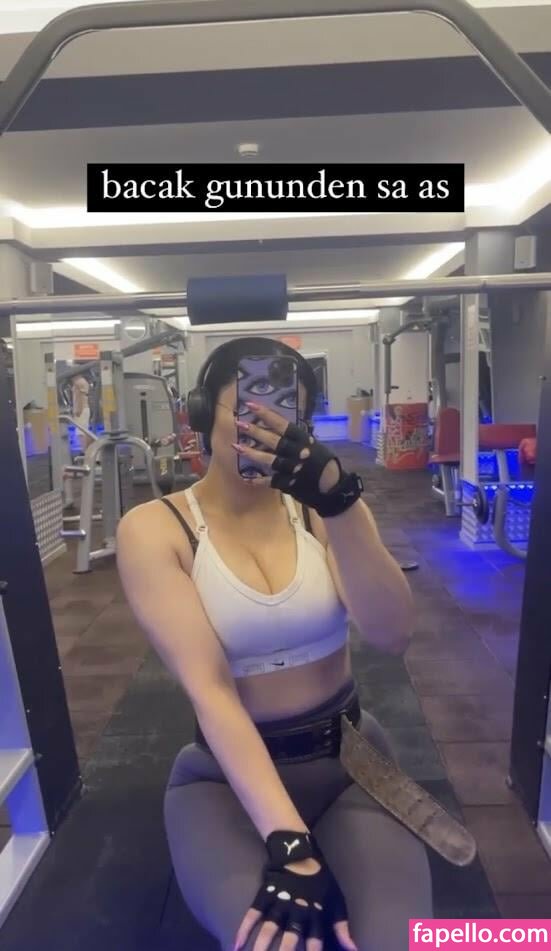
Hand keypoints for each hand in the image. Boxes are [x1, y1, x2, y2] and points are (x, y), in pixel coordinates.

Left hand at [232, 401, 340, 496]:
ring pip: (269, 460)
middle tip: (239, 424)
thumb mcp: (312, 444)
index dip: (266, 414)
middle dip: (256, 432)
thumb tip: (276, 425)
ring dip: (252, 453)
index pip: (283, 424)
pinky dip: (258, 480)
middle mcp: (297, 453)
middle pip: (274, 441)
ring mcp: (292, 469)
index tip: (251, 405)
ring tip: (236, 446)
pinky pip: (270, 481)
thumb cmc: (321, 462)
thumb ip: (295, 437)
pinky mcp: (288, 484)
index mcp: (304, 440)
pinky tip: (246, 477)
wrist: (332, 487)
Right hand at [233, 855, 358, 950]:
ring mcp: (279, 903)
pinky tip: (236, 945)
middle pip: (290, 940)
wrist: (299, 852)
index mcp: (315, 915)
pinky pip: (253, 914)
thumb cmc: (320, 880)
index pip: (314, 944)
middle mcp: (296, 911)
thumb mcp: (336, 901)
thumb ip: (342, 927)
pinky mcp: (265, 895)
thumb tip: (354, 950)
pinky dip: (244, 929)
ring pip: (269, 929)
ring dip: (261, 947)